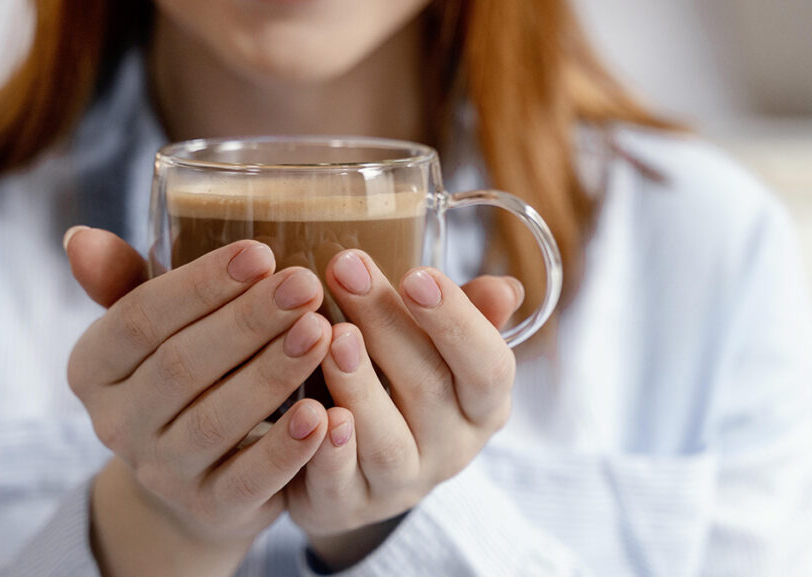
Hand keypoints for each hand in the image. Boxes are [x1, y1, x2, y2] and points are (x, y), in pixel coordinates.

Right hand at [65, 228, 332, 576]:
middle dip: (247, 322)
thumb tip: (80, 238)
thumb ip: (123, 280)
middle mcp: (115, 423)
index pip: (139, 318)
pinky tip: (323, 415)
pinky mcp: (210, 508)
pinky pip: (249, 479)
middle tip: (303, 286)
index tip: (260, 253)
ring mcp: (161, 472)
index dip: (199, 286)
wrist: (195, 473)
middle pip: (181, 366)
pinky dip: (286, 448)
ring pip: (215, 421)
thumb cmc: (181, 374)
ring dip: (271, 374)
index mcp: (93, 367)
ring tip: (321, 332)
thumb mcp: (152, 328)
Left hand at [286, 250, 522, 570]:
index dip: (456, 320)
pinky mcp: (348, 507)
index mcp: (481, 406)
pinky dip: (331, 451)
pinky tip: (316, 414)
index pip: (489, 366)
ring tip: (333, 337)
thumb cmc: (394, 388)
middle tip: (346, 268)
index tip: (416, 273)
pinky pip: (341, 483)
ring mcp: (401, 484)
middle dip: (386, 323)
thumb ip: (461, 317)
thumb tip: (504, 288)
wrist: (347, 474)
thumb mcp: (431, 349)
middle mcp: (451, 450)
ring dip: (361, 386)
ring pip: (388, 441)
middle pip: (429, 388)